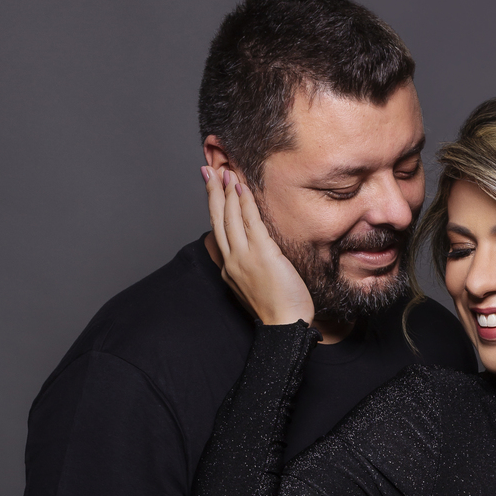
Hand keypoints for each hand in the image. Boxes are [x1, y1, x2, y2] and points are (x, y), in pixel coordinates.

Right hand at [203, 166, 314, 327]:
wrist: (285, 325)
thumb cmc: (279, 309)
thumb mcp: (257, 285)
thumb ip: (252, 265)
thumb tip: (259, 249)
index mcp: (229, 268)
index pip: (219, 231)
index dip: (214, 207)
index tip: (212, 188)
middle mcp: (232, 260)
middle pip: (218, 219)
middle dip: (213, 192)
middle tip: (210, 170)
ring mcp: (244, 257)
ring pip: (230, 217)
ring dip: (227, 191)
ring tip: (226, 171)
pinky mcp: (261, 254)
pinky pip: (250, 222)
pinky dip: (244, 202)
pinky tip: (241, 187)